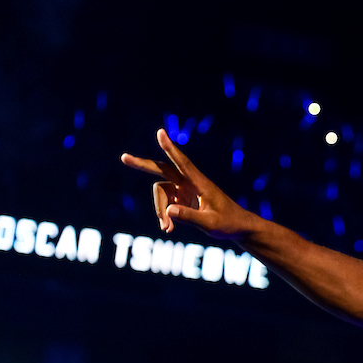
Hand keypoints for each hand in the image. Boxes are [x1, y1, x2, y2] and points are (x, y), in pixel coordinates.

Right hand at [121, 129, 251, 237]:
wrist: (238, 227)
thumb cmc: (228, 224)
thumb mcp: (210, 224)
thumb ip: (190, 217)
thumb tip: (169, 211)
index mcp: (200, 183)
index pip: (182, 163)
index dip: (170, 149)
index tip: (160, 132)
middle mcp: (191, 182)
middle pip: (162, 170)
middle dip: (143, 166)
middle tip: (124, 158)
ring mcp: (186, 189)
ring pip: (162, 193)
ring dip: (160, 210)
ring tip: (167, 229)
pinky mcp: (184, 197)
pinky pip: (166, 203)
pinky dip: (165, 215)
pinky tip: (168, 229)